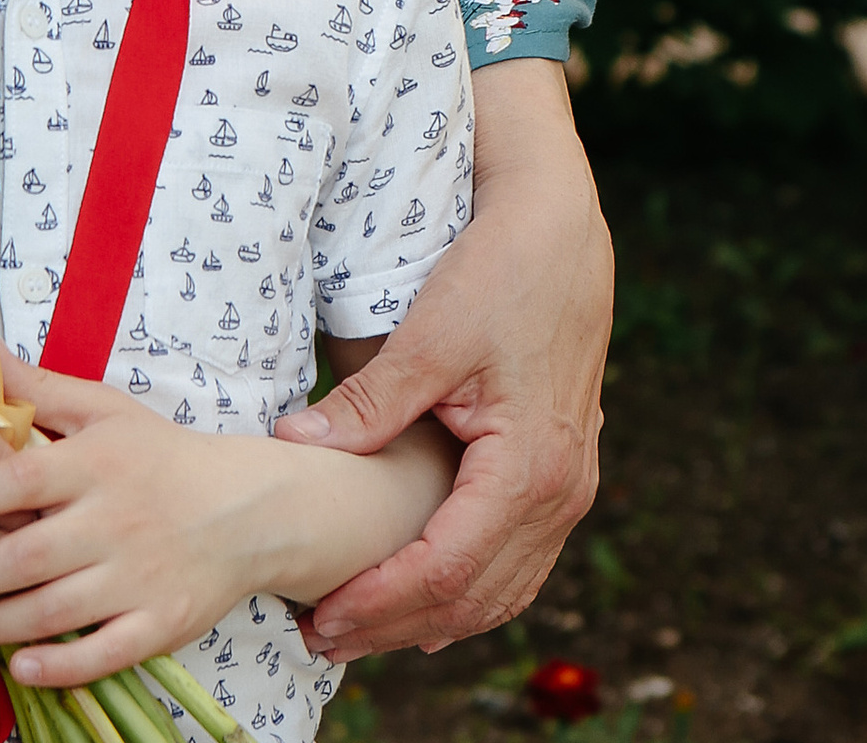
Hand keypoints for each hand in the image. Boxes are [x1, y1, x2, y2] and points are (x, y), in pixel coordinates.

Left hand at [0, 360, 288, 688]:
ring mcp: (139, 577)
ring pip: (54, 610)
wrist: (247, 509)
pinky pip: (105, 653)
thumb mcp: (104, 409)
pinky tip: (19, 667)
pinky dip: (62, 666)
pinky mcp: (160, 624)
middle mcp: (114, 521)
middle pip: (26, 555)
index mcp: (96, 464)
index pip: (22, 481)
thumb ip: (38, 389)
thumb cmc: (159, 456)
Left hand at [272, 57, 610, 658]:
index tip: (321, 620)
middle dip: (397, 626)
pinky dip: (468, 587)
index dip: (380, 604)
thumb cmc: (499, 272)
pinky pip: (515, 558)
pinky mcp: (560, 470)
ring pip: (502, 588)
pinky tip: (425, 596)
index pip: (446, 572)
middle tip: (323, 637)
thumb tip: (297, 447)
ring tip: (360, 626)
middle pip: (475, 598)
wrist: (560, 229)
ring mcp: (568, 487)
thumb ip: (369, 403)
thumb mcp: (430, 335)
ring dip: (432, 617)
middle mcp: (561, 494)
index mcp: (530, 470)